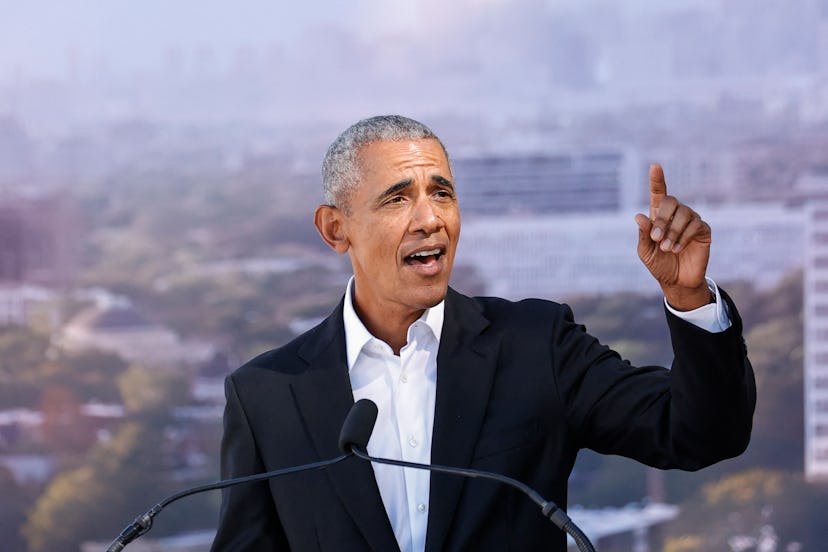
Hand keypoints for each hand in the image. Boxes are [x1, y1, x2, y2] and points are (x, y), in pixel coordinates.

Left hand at [635, 164, 711, 310]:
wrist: (676, 281)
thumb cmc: (659, 264)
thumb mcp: (645, 252)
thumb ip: (643, 235)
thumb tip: (639, 216)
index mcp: (658, 216)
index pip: (658, 193)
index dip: (657, 179)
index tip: (655, 166)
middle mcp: (676, 214)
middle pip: (670, 201)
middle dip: (661, 219)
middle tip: (656, 238)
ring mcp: (691, 220)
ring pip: (684, 214)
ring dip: (672, 231)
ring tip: (667, 248)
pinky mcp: (703, 230)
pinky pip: (695, 225)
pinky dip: (683, 237)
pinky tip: (677, 249)